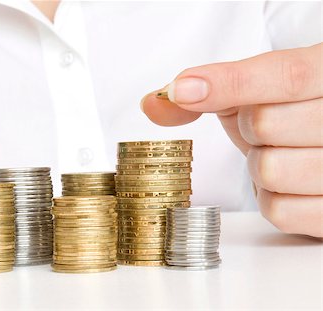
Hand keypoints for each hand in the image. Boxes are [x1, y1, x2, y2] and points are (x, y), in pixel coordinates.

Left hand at [141, 43, 322, 237]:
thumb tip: (155, 103)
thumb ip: (207, 90)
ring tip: (277, 155)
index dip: (230, 83)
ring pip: (271, 171)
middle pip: (266, 126)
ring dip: (257, 167)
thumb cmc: (285, 114)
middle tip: (265, 130)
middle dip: (248, 130)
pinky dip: (268, 199)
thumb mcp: (252, 93)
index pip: (285, 76)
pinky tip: (285, 183)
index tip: (183, 91)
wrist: (320, 144)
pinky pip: (279, 211)